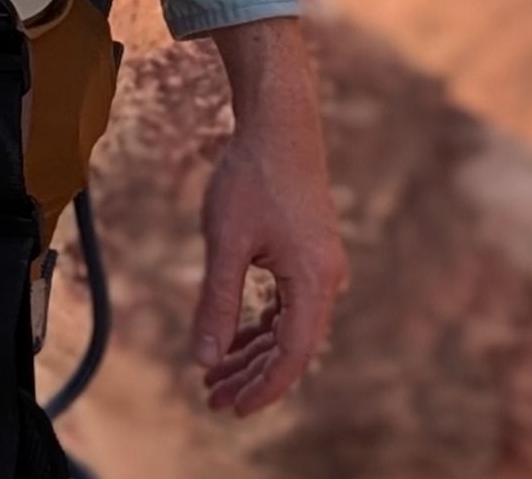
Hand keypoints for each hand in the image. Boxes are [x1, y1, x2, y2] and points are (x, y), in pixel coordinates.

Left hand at [190, 18, 346, 416]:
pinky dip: (261, 323)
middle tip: (212, 398)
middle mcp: (326, 277)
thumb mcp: (226, 242)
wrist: (279, 122)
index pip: (292, 355)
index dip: (263, 388)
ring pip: (289, 326)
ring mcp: (320, 264)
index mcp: (313, 280)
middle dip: (251, 375)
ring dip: (253, 351)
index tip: (231, 409)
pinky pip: (288, 302)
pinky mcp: (308, 251)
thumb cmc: (251, 176)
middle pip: (292, 346)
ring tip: (213, 374)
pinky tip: (234, 337)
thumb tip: (205, 359)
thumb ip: (218, 303)